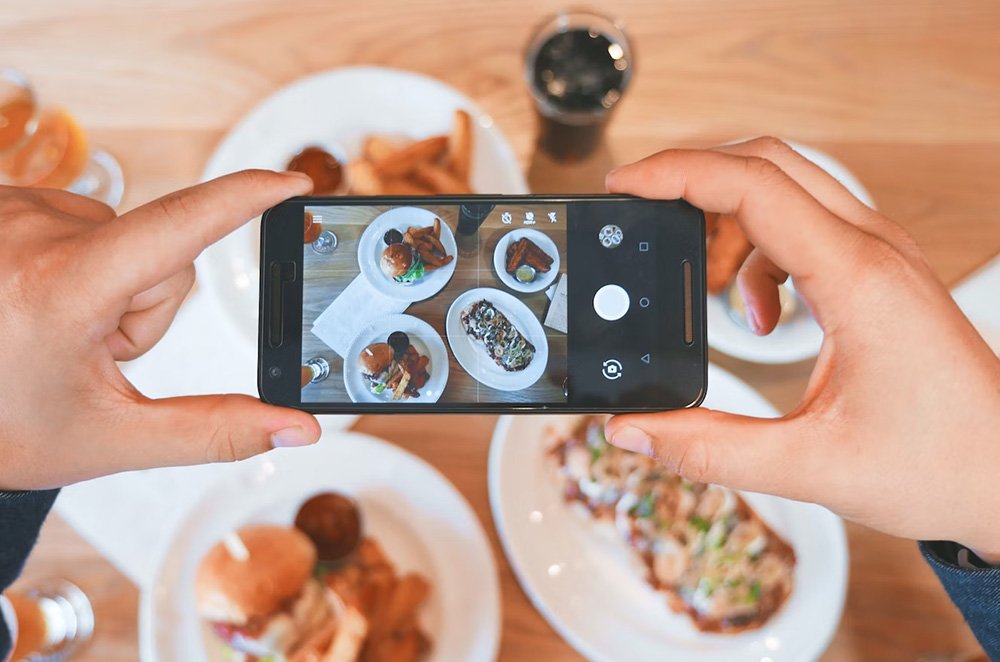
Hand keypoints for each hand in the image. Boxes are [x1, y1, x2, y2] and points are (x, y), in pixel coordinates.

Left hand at [0, 170, 320, 489]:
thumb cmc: (4, 428)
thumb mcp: (112, 438)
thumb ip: (216, 431)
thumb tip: (296, 429)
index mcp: (60, 289)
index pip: (179, 225)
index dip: (246, 198)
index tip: (294, 182)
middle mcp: (29, 231)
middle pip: (161, 251)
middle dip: (149, 305)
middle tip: (92, 352)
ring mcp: (9, 210)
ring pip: (125, 237)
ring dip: (114, 285)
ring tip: (59, 328)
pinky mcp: (2, 203)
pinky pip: (83, 223)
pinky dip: (82, 264)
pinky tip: (41, 301)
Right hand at [604, 138, 999, 558]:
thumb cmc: (944, 465)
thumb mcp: (810, 467)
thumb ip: (708, 449)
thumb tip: (633, 430)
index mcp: (857, 279)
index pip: (753, 185)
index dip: (677, 174)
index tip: (625, 185)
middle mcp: (872, 250)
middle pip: (767, 163)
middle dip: (693, 181)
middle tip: (644, 217)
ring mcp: (879, 256)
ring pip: (785, 189)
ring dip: (727, 221)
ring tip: (704, 286)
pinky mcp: (878, 273)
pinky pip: (804, 227)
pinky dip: (759, 254)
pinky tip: (760, 314)